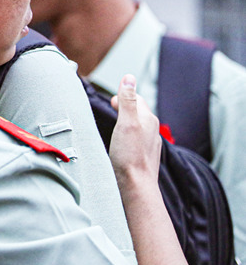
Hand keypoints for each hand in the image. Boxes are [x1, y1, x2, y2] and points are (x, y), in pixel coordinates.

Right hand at [108, 74, 160, 189]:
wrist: (136, 186)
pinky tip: (121, 144)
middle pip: (138, 112)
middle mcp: (152, 130)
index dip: (124, 95)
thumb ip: (127, 100)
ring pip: (138, 126)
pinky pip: (137, 139)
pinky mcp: (145, 156)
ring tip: (115, 125)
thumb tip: (129, 78)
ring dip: (127, 122)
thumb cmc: (129, 156)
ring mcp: (150, 144)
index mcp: (148, 119)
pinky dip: (128, 136)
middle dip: (126, 107)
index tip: (112, 100)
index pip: (137, 98)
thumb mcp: (126, 123)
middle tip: (112, 108)